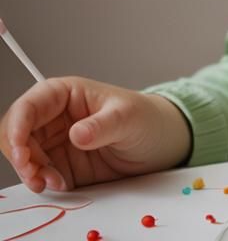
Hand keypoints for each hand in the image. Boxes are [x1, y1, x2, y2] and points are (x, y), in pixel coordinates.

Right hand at [0, 76, 191, 192]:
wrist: (159, 143)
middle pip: (17, 133)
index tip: (21, 149)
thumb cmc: (146, 118)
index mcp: (67, 94)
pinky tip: (60, 185)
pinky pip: (37, 175)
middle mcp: (55, 117)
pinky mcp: (59, 165)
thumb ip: (103, 125)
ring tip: (53, 181)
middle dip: (20, 154)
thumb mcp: (129, 117)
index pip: (30, 105)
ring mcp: (55, 143)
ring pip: (23, 157)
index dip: (18, 125)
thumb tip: (78, 133)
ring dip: (30, 172)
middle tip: (35, 172)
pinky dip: (41, 183)